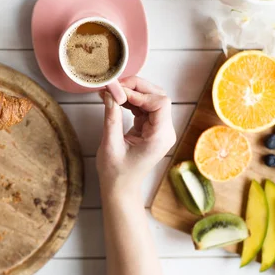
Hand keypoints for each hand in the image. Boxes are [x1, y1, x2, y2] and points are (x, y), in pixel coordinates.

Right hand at [96, 76, 175, 195]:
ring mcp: (158, 129)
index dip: (140, 93)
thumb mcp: (110, 144)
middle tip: (114, 86)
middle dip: (137, 87)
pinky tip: (116, 100)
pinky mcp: (150, 128)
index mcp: (160, 137)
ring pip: (151, 99)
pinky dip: (130, 100)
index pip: (160, 103)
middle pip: (158, 96)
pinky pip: (144, 107)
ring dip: (132, 92)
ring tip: (112, 92)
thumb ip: (112, 117)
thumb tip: (110, 93)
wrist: (120, 188)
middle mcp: (164, 131)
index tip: (118, 92)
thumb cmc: (116, 173)